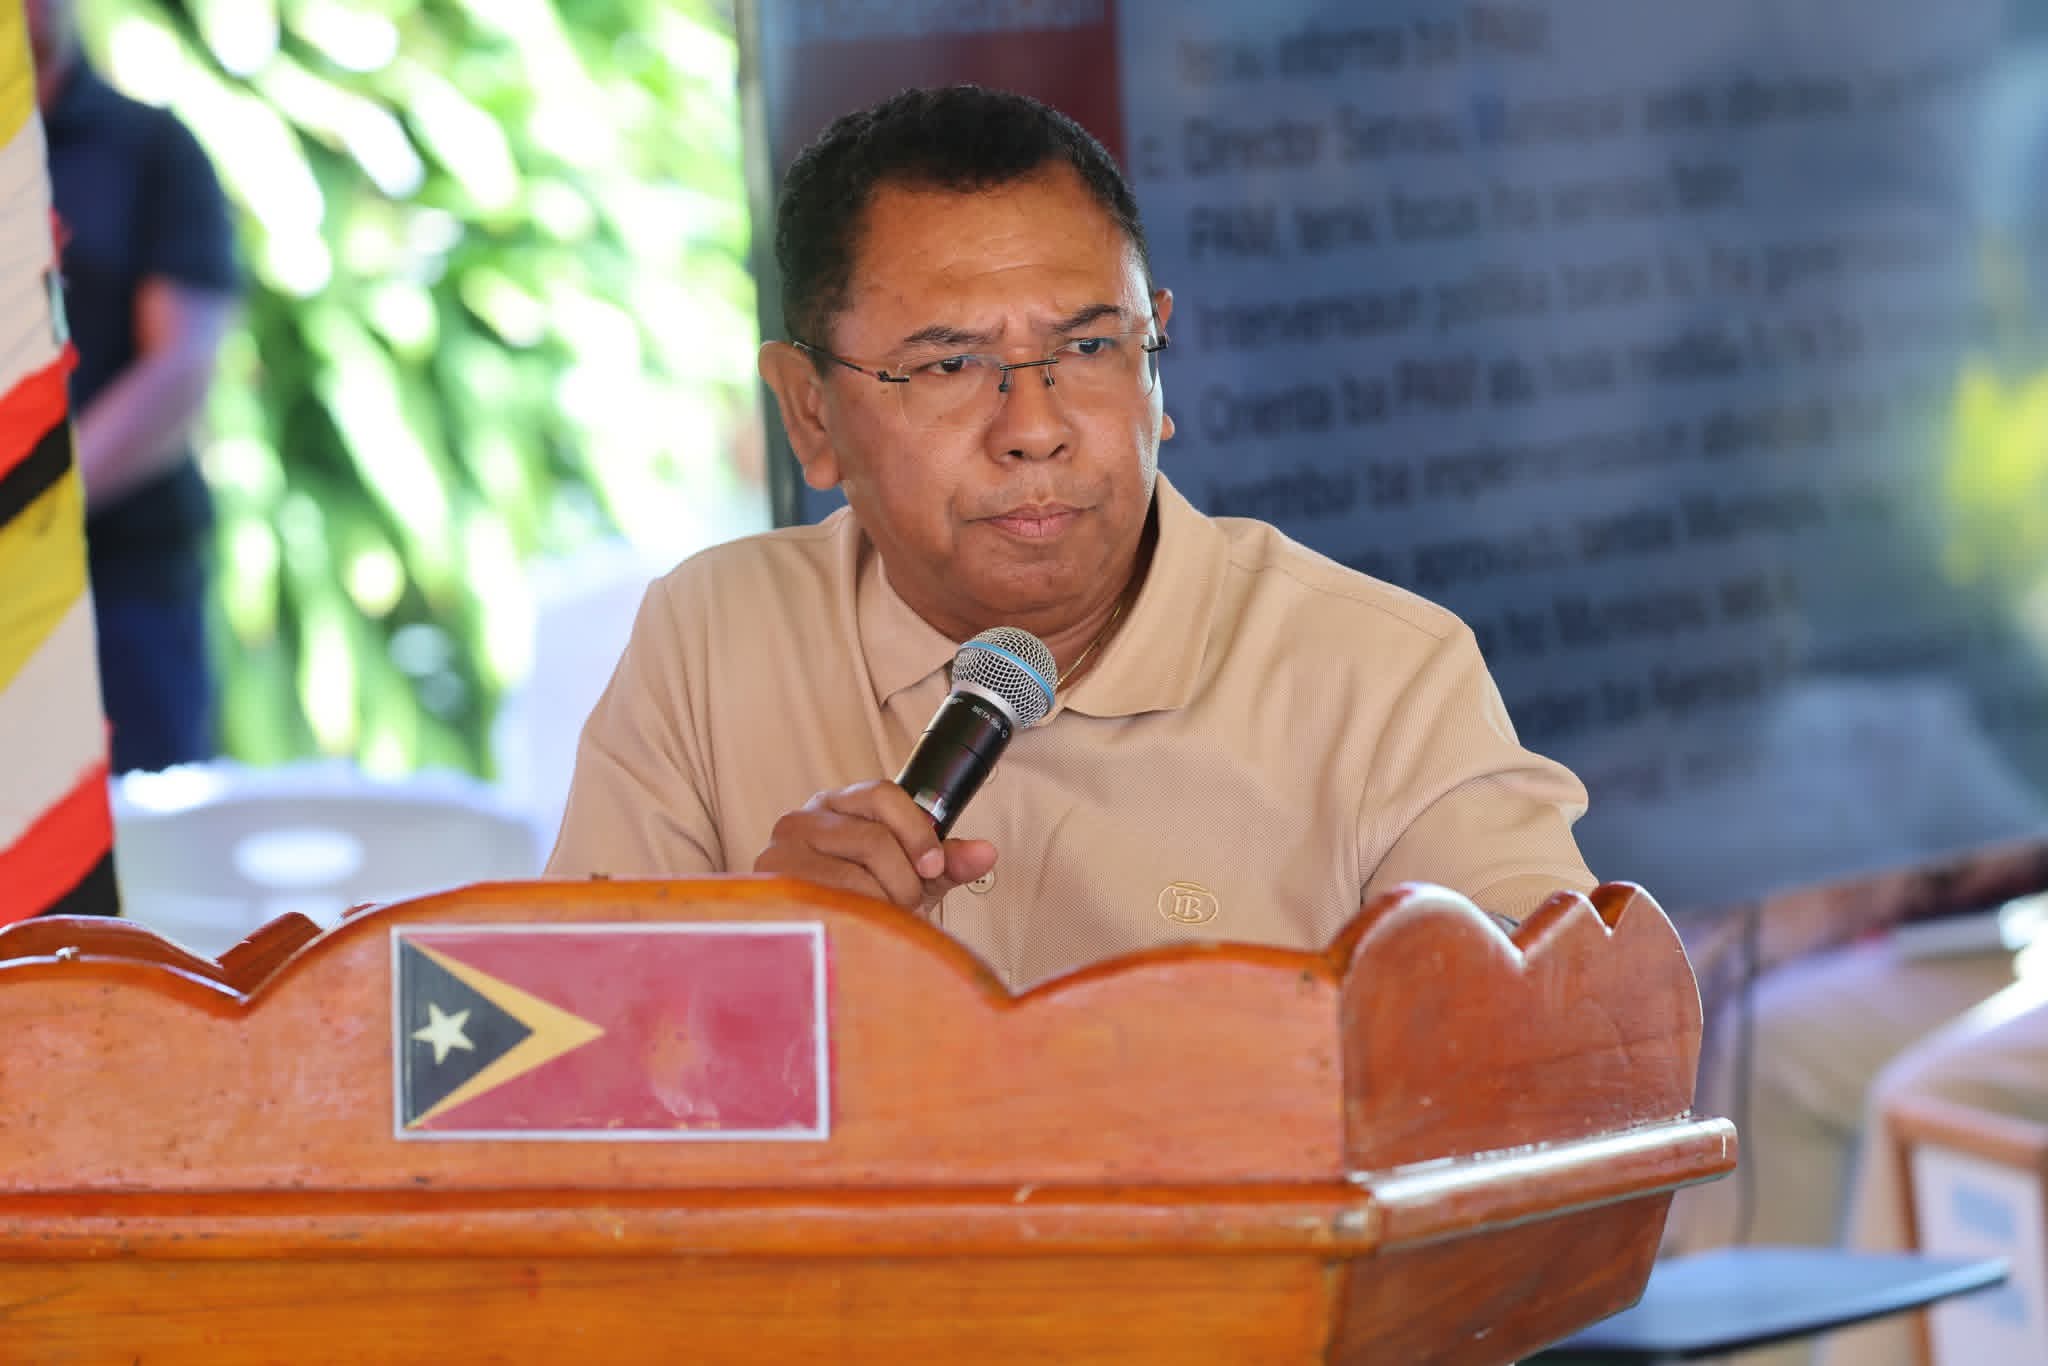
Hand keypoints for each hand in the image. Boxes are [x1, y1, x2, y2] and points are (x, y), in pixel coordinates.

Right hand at [752, 780, 997, 911]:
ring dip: (880, 906)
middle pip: (874, 837)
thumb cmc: (862, 903)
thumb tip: (986, 852)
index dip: (917, 831)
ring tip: (879, 920)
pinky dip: (856, 918)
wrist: (815, 945)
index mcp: (838, 806)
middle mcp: (803, 819)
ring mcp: (780, 851)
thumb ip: (946, 862)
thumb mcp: (911, 878)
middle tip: (905, 907)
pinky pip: (829, 901)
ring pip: (853, 875)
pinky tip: (857, 927)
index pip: (882, 793)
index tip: (933, 867)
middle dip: (903, 881)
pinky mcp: (769, 886)